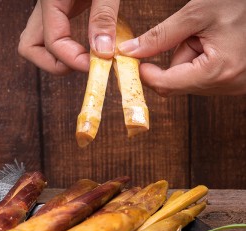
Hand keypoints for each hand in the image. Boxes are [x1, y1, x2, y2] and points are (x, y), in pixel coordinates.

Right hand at [18, 0, 119, 74]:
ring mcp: (50, 10)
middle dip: (54, 64)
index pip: (51, 43)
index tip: (97, 64)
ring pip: (37, 44)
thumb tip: (102, 53)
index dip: (73, 60)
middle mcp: (45, 7)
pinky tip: (86, 47)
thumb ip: (103, 16)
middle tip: (82, 64)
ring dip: (56, 59)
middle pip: (30, 48)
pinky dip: (66, 49)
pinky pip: (53, 36)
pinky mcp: (60, 10)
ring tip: (83, 58)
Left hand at [118, 0, 245, 95]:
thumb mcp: (196, 14)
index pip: (167, 86)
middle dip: (177, 59)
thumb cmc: (238, 4)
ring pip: (190, 82)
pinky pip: (204, 80)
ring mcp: (232, 87)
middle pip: (178, 84)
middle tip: (193, 37)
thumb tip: (130, 50)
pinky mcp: (234, 84)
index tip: (140, 62)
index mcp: (217, 71)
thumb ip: (160, 36)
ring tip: (210, 40)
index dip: (148, 75)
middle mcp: (226, 86)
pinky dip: (201, 65)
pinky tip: (215, 48)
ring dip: (190, 61)